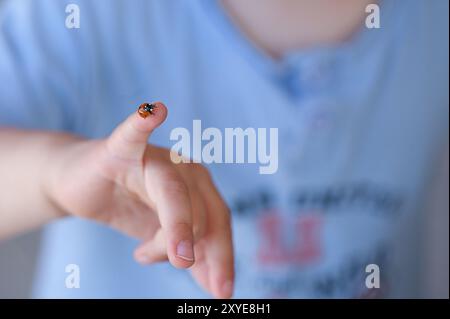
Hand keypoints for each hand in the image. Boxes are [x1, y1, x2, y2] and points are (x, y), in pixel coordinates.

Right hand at [45, 102, 233, 297]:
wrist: (83, 187)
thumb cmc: (130, 208)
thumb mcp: (163, 239)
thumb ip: (191, 257)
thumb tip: (218, 288)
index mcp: (199, 189)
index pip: (219, 223)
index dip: (223, 257)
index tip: (222, 292)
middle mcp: (184, 169)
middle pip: (202, 212)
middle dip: (196, 247)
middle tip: (181, 264)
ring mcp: (154, 157)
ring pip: (173, 194)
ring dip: (172, 227)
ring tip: (143, 254)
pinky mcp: (120, 149)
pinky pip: (132, 135)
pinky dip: (143, 122)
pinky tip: (153, 112)